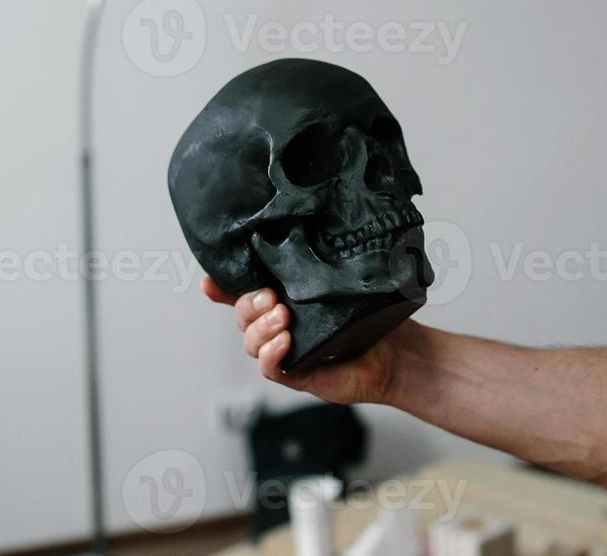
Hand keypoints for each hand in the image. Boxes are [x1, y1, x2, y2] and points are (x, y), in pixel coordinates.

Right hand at [201, 277, 405, 405]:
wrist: (397, 353)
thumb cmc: (371, 317)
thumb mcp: (342, 285)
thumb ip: (318, 268)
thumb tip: (303, 233)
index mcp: (284, 300)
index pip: (243, 292)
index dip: (221, 288)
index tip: (209, 281)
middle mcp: (280, 325)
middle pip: (242, 316)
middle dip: (249, 304)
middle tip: (271, 296)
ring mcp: (286, 350)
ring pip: (251, 341)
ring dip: (260, 329)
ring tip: (282, 317)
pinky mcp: (297, 374)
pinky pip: (270, 368)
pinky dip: (270, 355)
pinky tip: (283, 343)